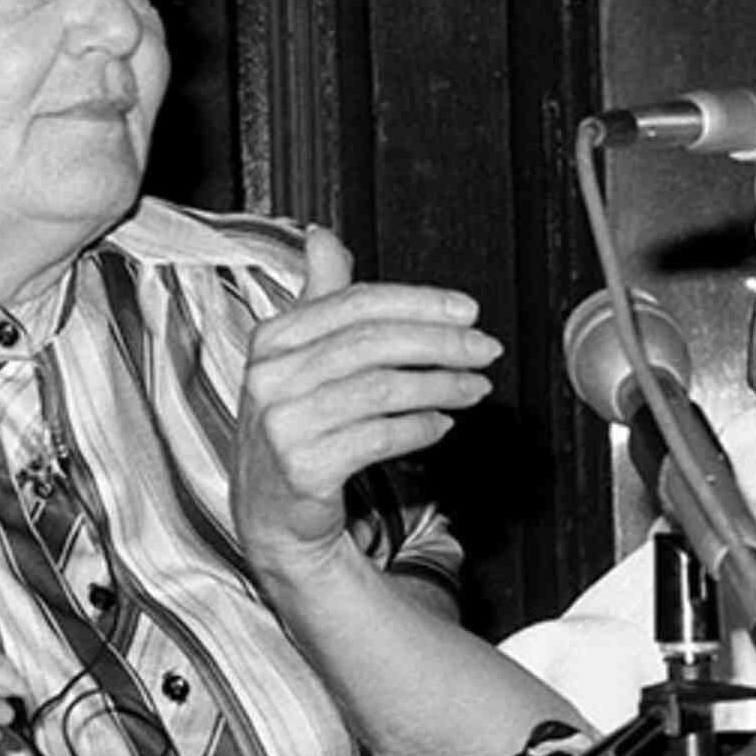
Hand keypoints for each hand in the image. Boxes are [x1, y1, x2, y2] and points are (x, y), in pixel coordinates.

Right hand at [232, 226, 499, 574]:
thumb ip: (319, 297)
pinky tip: (442, 424)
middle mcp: (271, 377)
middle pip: (372, 343)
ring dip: (441, 385)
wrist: (271, 517)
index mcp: (273, 339)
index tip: (468, 310)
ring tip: (475, 387)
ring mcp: (283, 424)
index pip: (356, 304)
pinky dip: (419, 428)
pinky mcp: (303, 467)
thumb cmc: (298, 428)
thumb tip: (323, 238)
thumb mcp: (299, 357)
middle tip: (485, 348)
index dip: (419, 302)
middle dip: (440, 342)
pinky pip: (378, 437)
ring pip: (381, 389)